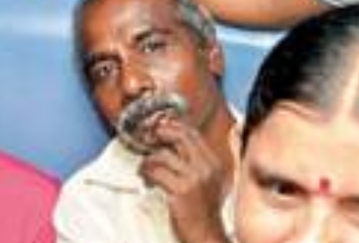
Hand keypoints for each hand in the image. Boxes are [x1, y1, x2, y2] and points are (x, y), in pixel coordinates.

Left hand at [139, 121, 229, 242]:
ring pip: (164, 155)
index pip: (192, 133)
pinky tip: (145, 178)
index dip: (172, 127)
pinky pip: (156, 172)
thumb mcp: (205, 181)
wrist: (206, 235)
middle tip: (147, 138)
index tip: (158, 127)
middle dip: (159, 134)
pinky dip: (146, 173)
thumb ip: (193, 161)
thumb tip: (170, 140)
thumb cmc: (202, 210)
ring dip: (148, 159)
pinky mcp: (182, 191)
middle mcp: (207, 168)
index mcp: (213, 163)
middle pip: (180, 136)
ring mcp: (195, 179)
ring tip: (144, 167)